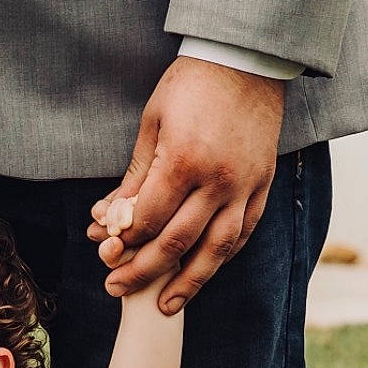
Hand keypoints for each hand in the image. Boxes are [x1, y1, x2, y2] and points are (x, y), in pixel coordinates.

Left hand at [86, 56, 285, 313]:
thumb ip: (136, 176)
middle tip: (116, 288)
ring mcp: (244, 187)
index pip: (148, 219)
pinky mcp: (262, 187)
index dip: (124, 241)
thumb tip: (109, 218)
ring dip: (188, 282)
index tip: (105, 252)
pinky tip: (203, 271)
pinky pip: (243, 233)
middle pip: (177, 243)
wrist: (246, 61)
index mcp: (184, 161)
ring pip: (216, 249)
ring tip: (165, 305)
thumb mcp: (153, 124)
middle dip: (143, 271)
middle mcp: (218, 181)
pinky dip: (221, 257)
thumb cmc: (192, 86)